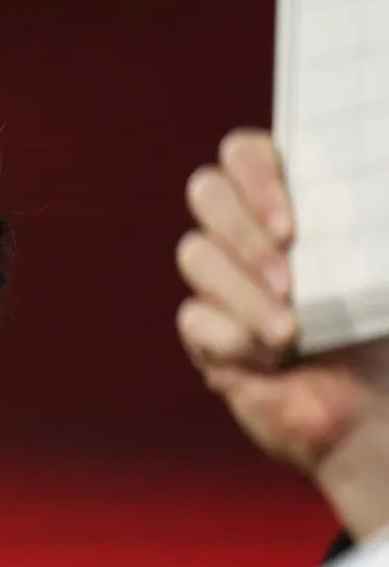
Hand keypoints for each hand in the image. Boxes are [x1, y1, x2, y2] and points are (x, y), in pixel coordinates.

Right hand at [178, 129, 388, 539]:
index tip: (292, 224)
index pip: (244, 154)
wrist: (368, 412)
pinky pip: (196, 320)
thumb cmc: (380, 330)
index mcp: (291, 202)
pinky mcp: (206, 335)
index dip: (254, 176)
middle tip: (289, 276)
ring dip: (245, 294)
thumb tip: (372, 182)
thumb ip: (371, 215)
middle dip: (244, 234)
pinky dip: (235, 338)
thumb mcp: (380, 262)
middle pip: (206, 193)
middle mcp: (248, 233)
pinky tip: (272, 357)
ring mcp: (221, 283)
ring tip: (290, 330)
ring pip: (196, 257)